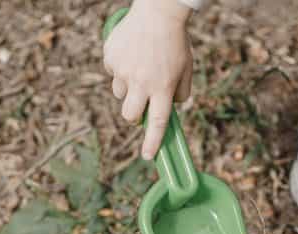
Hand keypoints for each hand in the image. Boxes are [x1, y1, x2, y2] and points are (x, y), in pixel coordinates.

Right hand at [103, 0, 192, 159]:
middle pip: (130, 116)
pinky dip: (120, 67)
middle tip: (140, 107)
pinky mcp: (111, 58)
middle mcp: (142, 82)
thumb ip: (180, 93)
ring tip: (139, 67)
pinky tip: (131, 53)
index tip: (147, 156)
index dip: (152, 142)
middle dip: (134, 117)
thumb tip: (170, 109)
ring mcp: (124, 71)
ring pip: (120, 94)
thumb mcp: (186, 70)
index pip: (157, 123)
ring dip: (128, 89)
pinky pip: (113, 72)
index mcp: (163, 88)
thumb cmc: (175, 42)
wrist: (158, 12)